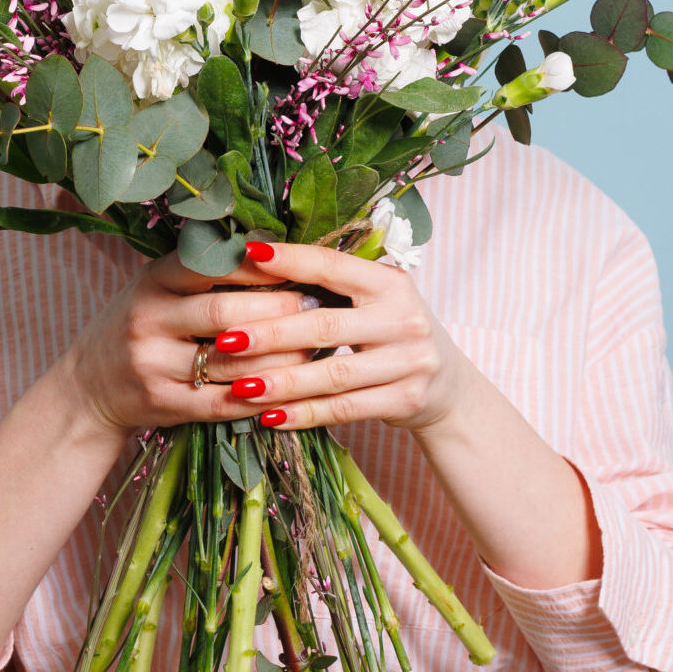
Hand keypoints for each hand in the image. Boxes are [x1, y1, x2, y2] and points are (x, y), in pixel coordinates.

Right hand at [58, 249, 318, 431]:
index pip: (213, 265)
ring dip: (281, 356)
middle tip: (318, 308)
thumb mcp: (158, 287)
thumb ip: (204, 272)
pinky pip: (224, 402)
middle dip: (280, 310)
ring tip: (315, 348)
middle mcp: (148, 318)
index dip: (261, 267)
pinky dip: (261, 396)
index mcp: (152, 280)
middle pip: (226, 311)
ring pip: (231, 360)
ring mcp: (152, 364)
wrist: (88, 387)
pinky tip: (290, 389)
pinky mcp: (162, 403)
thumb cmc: (141, 326)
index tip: (300, 268)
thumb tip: (278, 252)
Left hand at [209, 240, 464, 432]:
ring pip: (332, 374)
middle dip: (270, 333)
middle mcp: (404, 319)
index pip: (334, 267)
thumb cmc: (391, 333)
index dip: (292, 261)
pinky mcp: (406, 400)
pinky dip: (305, 414)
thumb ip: (332, 285)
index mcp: (391, 283)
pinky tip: (271, 417)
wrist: (447, 386)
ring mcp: (409, 362)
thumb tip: (260, 262)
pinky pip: (345, 409)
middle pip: (326, 326)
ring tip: (239, 387)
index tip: (249, 255)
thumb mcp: (376, 300)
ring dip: (282, 382)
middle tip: (225, 339)